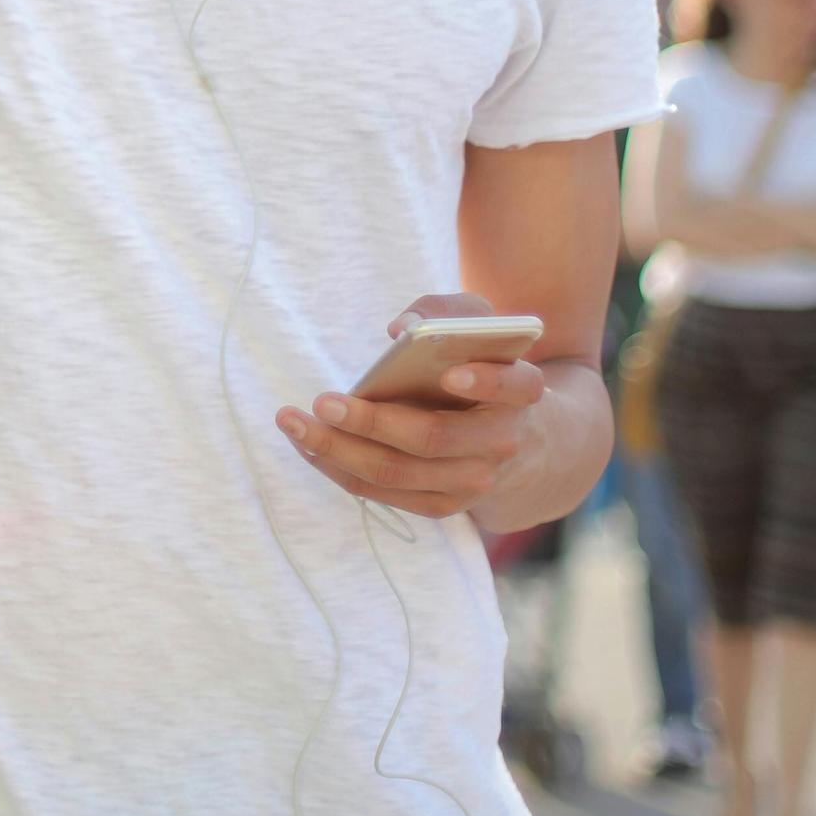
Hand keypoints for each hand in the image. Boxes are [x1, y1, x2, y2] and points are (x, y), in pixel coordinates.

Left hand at [275, 294, 545, 521]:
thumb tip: (401, 330)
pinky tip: (307, 444)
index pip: (515, 385)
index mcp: (522, 391)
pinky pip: (384, 493)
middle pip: (434, 439)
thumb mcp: (476, 325)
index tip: (450, 373)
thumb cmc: (481, 362)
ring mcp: (474, 481)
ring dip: (339, 451)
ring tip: (294, 423)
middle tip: (321, 401)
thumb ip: (447, 312)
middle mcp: (502, 442)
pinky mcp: (443, 503)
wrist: (516, 436)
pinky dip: (340, 469)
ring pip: (399, 474)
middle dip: (372, 422)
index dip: (487, 381)